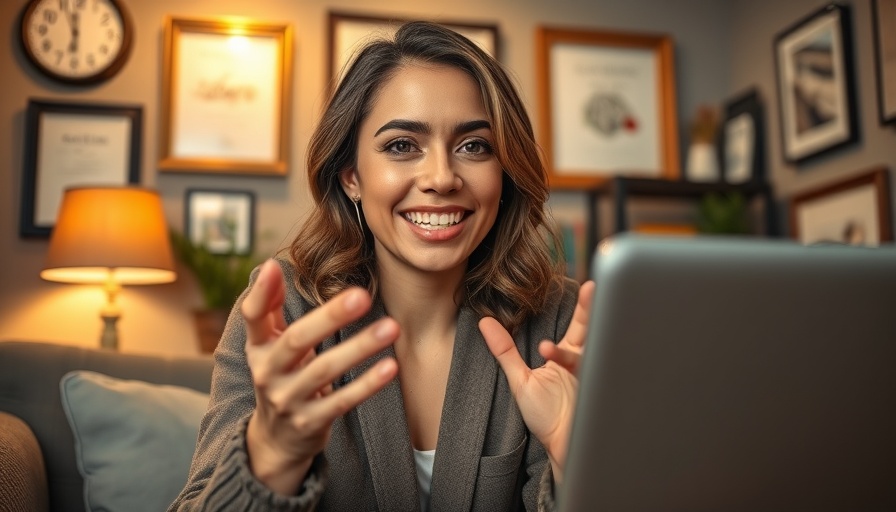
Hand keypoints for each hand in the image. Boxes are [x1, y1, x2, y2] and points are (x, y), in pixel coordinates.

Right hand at [242, 260, 398, 494]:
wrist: (276, 440)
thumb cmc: (283, 376)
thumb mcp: (270, 345)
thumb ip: (271, 308)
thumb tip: (272, 265)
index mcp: (259, 348)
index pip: (253, 317)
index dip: (261, 293)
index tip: (273, 265)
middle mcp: (268, 372)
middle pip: (297, 339)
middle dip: (330, 316)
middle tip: (363, 295)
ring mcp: (288, 399)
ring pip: (325, 370)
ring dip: (360, 347)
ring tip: (391, 327)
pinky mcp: (310, 422)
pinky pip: (342, 400)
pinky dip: (367, 384)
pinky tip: (391, 366)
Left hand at [479, 281, 594, 483]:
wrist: (563, 448)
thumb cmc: (545, 417)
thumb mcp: (520, 380)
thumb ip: (505, 351)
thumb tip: (484, 321)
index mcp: (567, 355)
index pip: (578, 325)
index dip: (585, 306)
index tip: (588, 285)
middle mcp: (583, 362)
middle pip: (591, 330)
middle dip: (593, 310)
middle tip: (594, 288)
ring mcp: (592, 378)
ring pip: (589, 354)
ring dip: (570, 352)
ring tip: (545, 350)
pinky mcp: (596, 393)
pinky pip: (591, 378)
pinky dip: (577, 372)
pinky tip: (559, 370)